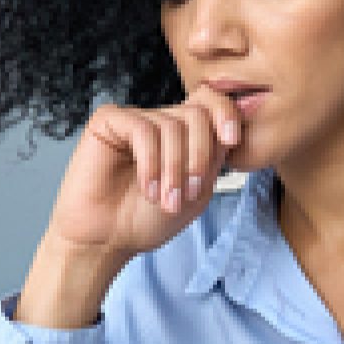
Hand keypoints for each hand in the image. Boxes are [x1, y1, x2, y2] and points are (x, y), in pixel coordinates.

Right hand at [44, 87, 241, 255]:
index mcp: (184, 135)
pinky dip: (151, 162)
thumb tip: (237, 123)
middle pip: (197, 114)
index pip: (212, 103)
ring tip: (165, 200)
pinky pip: (142, 129)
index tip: (232, 140)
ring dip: (174, 168)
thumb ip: (215, 158)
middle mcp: (160, 122)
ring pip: (172, 125)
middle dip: (199, 156)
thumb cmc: (146, 220)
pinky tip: (148, 188)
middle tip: (189, 193)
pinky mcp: (108, 121)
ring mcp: (134, 119)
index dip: (227, 114)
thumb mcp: (196, 192)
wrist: (107, 241)